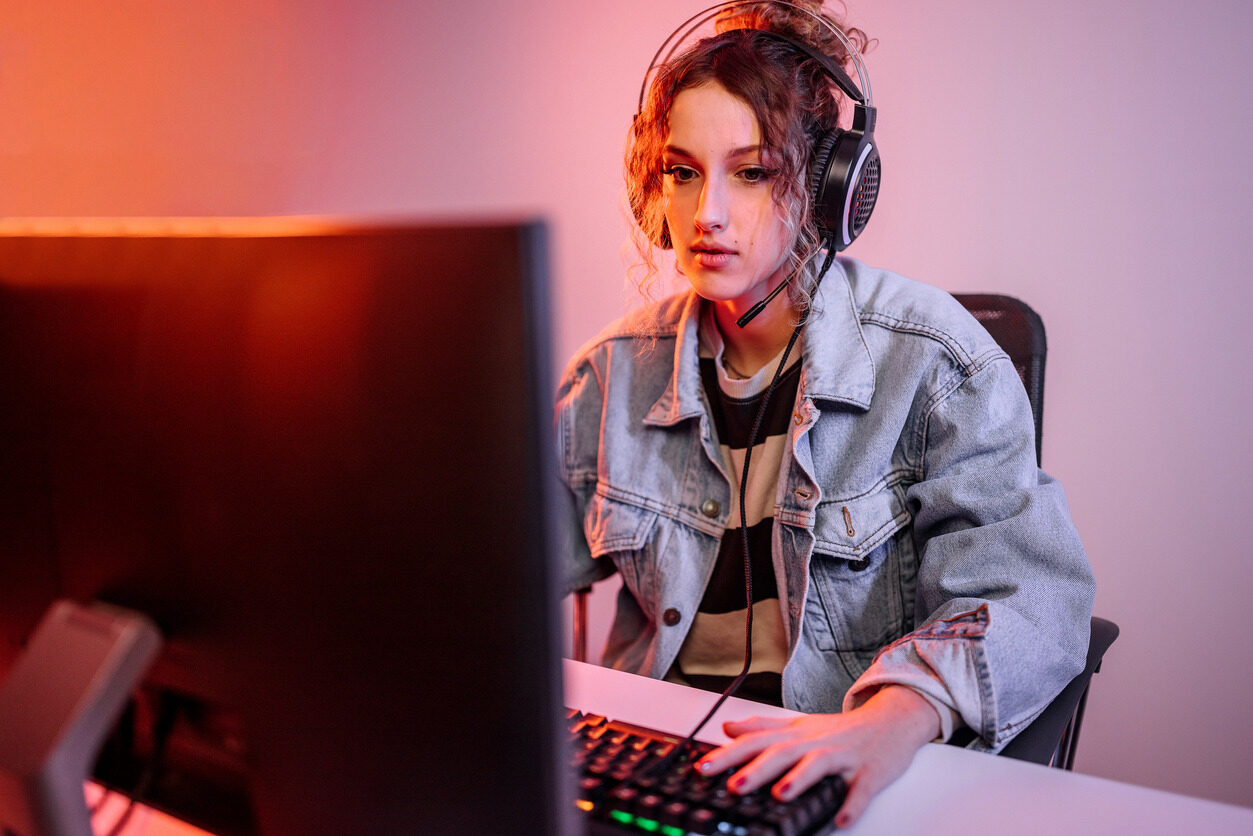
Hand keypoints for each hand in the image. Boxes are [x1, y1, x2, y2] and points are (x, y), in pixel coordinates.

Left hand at [695, 685, 940, 827]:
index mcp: (797, 735)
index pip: (757, 742)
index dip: (729, 755)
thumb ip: (762, 728)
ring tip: (779, 794)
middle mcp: (816, 744)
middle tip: (733, 784)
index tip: (703, 767)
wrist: (892, 721)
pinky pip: (861, 789)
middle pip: (783, 753)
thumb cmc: (841, 730)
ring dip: (799, 779)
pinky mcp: (870, 772)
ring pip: (818, 765)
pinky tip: (841, 818)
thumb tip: (727, 728)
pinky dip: (852, 803)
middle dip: (757, 769)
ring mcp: (844, 757)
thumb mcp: (799, 726)